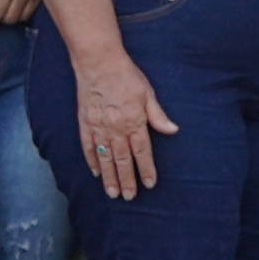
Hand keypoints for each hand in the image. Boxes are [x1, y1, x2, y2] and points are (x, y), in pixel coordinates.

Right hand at [74, 47, 173, 198]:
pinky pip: (88, 147)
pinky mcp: (85, 123)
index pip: (142, 152)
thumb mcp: (148, 93)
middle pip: (123, 160)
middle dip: (127, 180)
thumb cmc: (126, 75)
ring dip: (109, 177)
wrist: (98, 62)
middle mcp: (116, 128)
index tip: (150, 184)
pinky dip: (92, 161)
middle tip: (129, 197)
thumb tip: (172, 130)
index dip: (146, 169)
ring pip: (105, 158)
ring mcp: (98, 127)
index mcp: (134, 121)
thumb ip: (158, 115)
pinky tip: (96, 173)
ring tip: (113, 193)